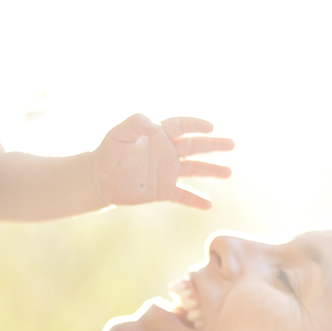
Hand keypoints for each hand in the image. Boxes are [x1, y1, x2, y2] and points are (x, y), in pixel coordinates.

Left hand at [90, 115, 233, 209]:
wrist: (99, 179)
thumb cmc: (109, 152)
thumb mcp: (120, 134)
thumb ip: (136, 125)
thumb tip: (154, 126)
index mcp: (159, 134)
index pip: (182, 126)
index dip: (196, 125)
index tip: (210, 126)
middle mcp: (167, 152)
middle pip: (195, 146)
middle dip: (214, 145)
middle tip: (232, 143)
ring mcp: (167, 171)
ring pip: (195, 169)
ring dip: (212, 170)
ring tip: (228, 172)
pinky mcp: (163, 191)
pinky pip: (183, 195)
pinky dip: (196, 200)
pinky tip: (209, 205)